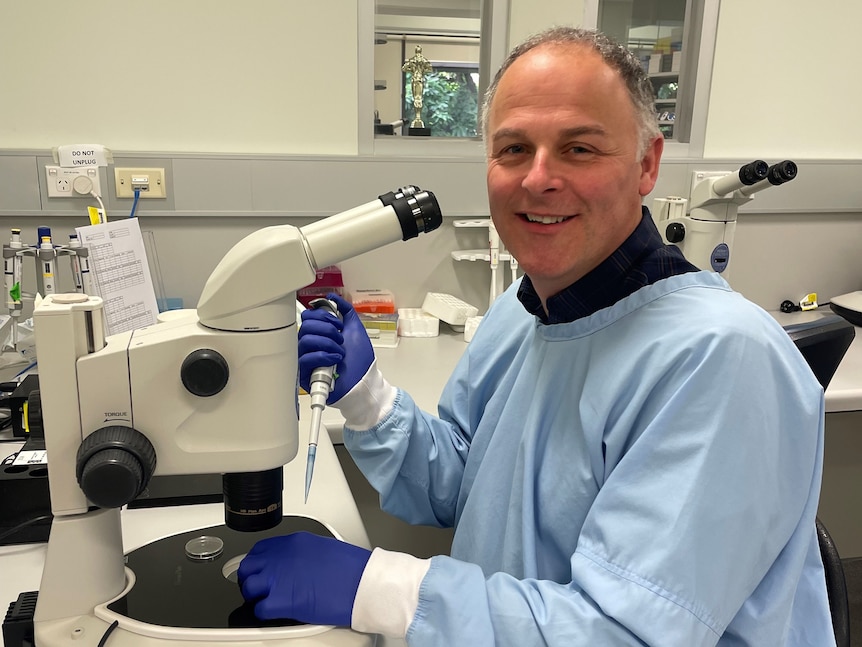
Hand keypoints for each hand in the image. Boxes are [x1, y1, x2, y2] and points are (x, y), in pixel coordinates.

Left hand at [238, 531, 370, 624]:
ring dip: (255, 595)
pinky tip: (275, 612)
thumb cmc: (352, 568)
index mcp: (293, 542)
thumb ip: (302, 554)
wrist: (363, 584)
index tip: (261, 569)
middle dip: (251, 577)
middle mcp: (282, 557)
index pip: (261, 549)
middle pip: (249, 566)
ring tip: (266, 601)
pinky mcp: (282, 601)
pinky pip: (259, 609)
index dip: (259, 562)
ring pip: (249, 587)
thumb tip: (294, 564)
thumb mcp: (323, 548)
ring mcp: (279, 578)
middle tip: (259, 587)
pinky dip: (264, 612)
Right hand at [298, 293, 373, 403]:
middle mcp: (311, 345)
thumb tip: (332, 297)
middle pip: (305, 326)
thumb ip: (345, 310)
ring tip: (340, 351)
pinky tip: (336, 359)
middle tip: (340, 338)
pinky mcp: (305, 374)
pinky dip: (323, 356)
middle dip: (327, 329)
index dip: (323, 316)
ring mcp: (307, 359)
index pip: (308, 317)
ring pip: (305, 340)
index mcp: (319, 334)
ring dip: (327, 343)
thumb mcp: (355, 329)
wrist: (365, 382)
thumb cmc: (360, 360)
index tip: (338, 323)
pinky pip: (305, 358)